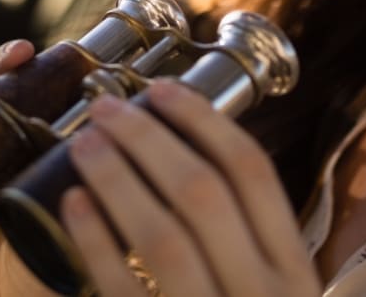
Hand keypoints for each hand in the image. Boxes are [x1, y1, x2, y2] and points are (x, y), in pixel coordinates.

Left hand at [60, 80, 322, 295]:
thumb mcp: (271, 290)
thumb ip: (249, 240)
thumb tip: (196, 148)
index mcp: (295, 271)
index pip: (253, 174)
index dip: (204, 121)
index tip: (162, 88)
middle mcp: (265, 294)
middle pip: (204, 192)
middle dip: (149, 139)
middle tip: (105, 106)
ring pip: (164, 235)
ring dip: (118, 177)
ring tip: (84, 142)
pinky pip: (128, 289)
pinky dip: (97, 241)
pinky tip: (71, 203)